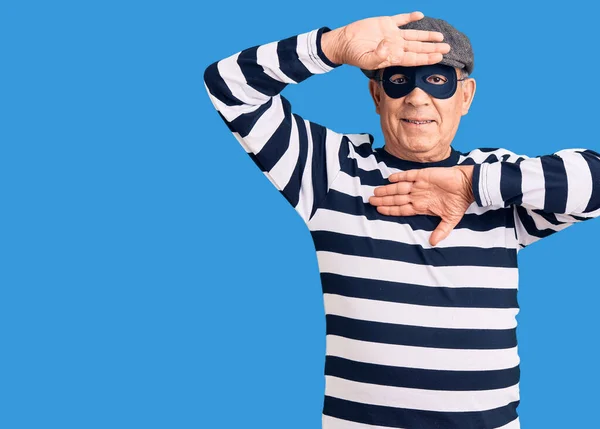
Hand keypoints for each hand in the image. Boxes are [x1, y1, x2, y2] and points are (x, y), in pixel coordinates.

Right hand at [322, 11, 450, 68]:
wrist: (343, 43)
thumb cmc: (353, 55)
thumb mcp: (366, 59)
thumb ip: (379, 56)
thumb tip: (390, 46)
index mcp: (392, 56)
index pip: (414, 58)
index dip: (427, 57)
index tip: (439, 57)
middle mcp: (395, 46)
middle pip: (418, 47)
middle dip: (433, 48)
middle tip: (447, 49)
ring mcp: (391, 34)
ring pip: (414, 35)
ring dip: (427, 35)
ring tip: (440, 37)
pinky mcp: (385, 23)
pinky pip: (401, 19)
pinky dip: (410, 17)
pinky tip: (420, 15)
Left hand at [368, 166, 474, 245]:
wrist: (468, 186)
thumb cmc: (459, 202)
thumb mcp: (450, 220)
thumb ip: (441, 231)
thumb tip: (432, 243)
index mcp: (421, 206)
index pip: (401, 209)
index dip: (390, 210)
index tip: (378, 211)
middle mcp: (417, 195)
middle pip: (396, 199)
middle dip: (383, 200)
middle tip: (370, 200)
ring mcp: (419, 185)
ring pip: (399, 188)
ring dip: (387, 190)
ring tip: (375, 192)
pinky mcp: (424, 175)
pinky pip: (408, 176)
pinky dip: (399, 177)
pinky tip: (390, 178)